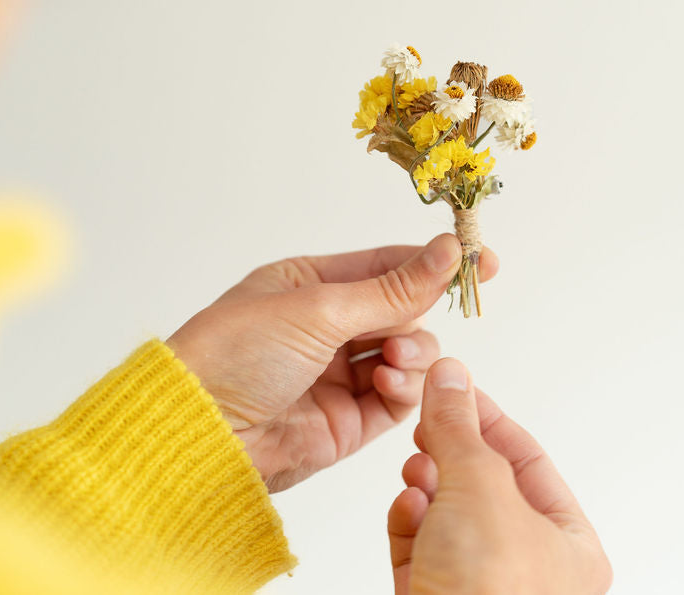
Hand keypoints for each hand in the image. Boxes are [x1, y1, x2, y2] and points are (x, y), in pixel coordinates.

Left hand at [166, 234, 497, 492]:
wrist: (201, 433)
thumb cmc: (238, 353)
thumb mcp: (320, 308)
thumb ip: (393, 289)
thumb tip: (448, 251)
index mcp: (309, 285)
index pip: (385, 266)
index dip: (433, 264)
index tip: (482, 263)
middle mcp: (326, 327)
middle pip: (402, 313)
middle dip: (414, 319)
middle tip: (408, 332)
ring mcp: (338, 374)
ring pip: (408, 356)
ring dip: (411, 356)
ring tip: (392, 363)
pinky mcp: (348, 419)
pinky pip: (398, 398)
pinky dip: (405, 388)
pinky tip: (390, 384)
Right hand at [387, 359, 611, 593]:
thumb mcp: (478, 489)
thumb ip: (460, 429)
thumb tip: (450, 377)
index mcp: (569, 547)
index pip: (528, 461)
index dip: (487, 418)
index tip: (453, 388)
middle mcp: (529, 571)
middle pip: (484, 487)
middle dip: (450, 453)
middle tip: (427, 424)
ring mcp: (478, 589)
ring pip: (447, 518)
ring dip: (427, 486)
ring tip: (417, 471)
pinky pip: (421, 550)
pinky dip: (410, 524)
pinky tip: (406, 508)